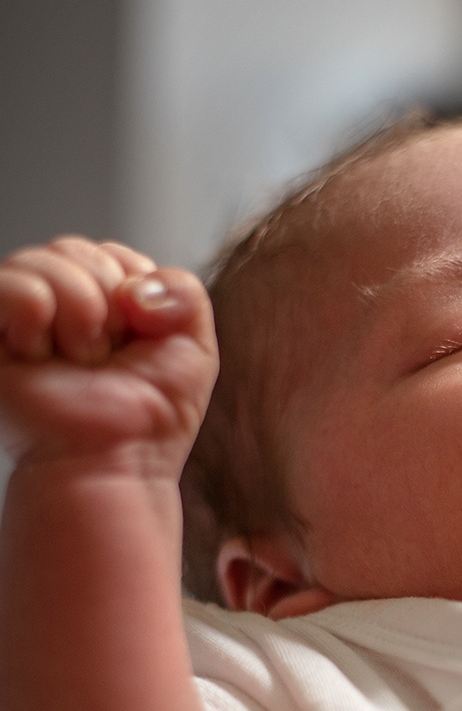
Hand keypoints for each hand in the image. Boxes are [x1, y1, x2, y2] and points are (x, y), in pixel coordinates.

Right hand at [0, 235, 216, 472]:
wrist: (118, 461)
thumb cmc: (151, 419)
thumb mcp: (194, 347)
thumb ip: (183, 291)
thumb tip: (131, 283)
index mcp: (102, 302)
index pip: (113, 254)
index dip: (134, 291)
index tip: (139, 336)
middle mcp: (56, 305)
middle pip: (75, 249)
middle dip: (106, 303)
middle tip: (105, 357)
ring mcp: (19, 318)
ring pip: (44, 259)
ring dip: (79, 314)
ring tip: (78, 359)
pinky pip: (11, 285)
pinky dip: (37, 313)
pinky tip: (41, 354)